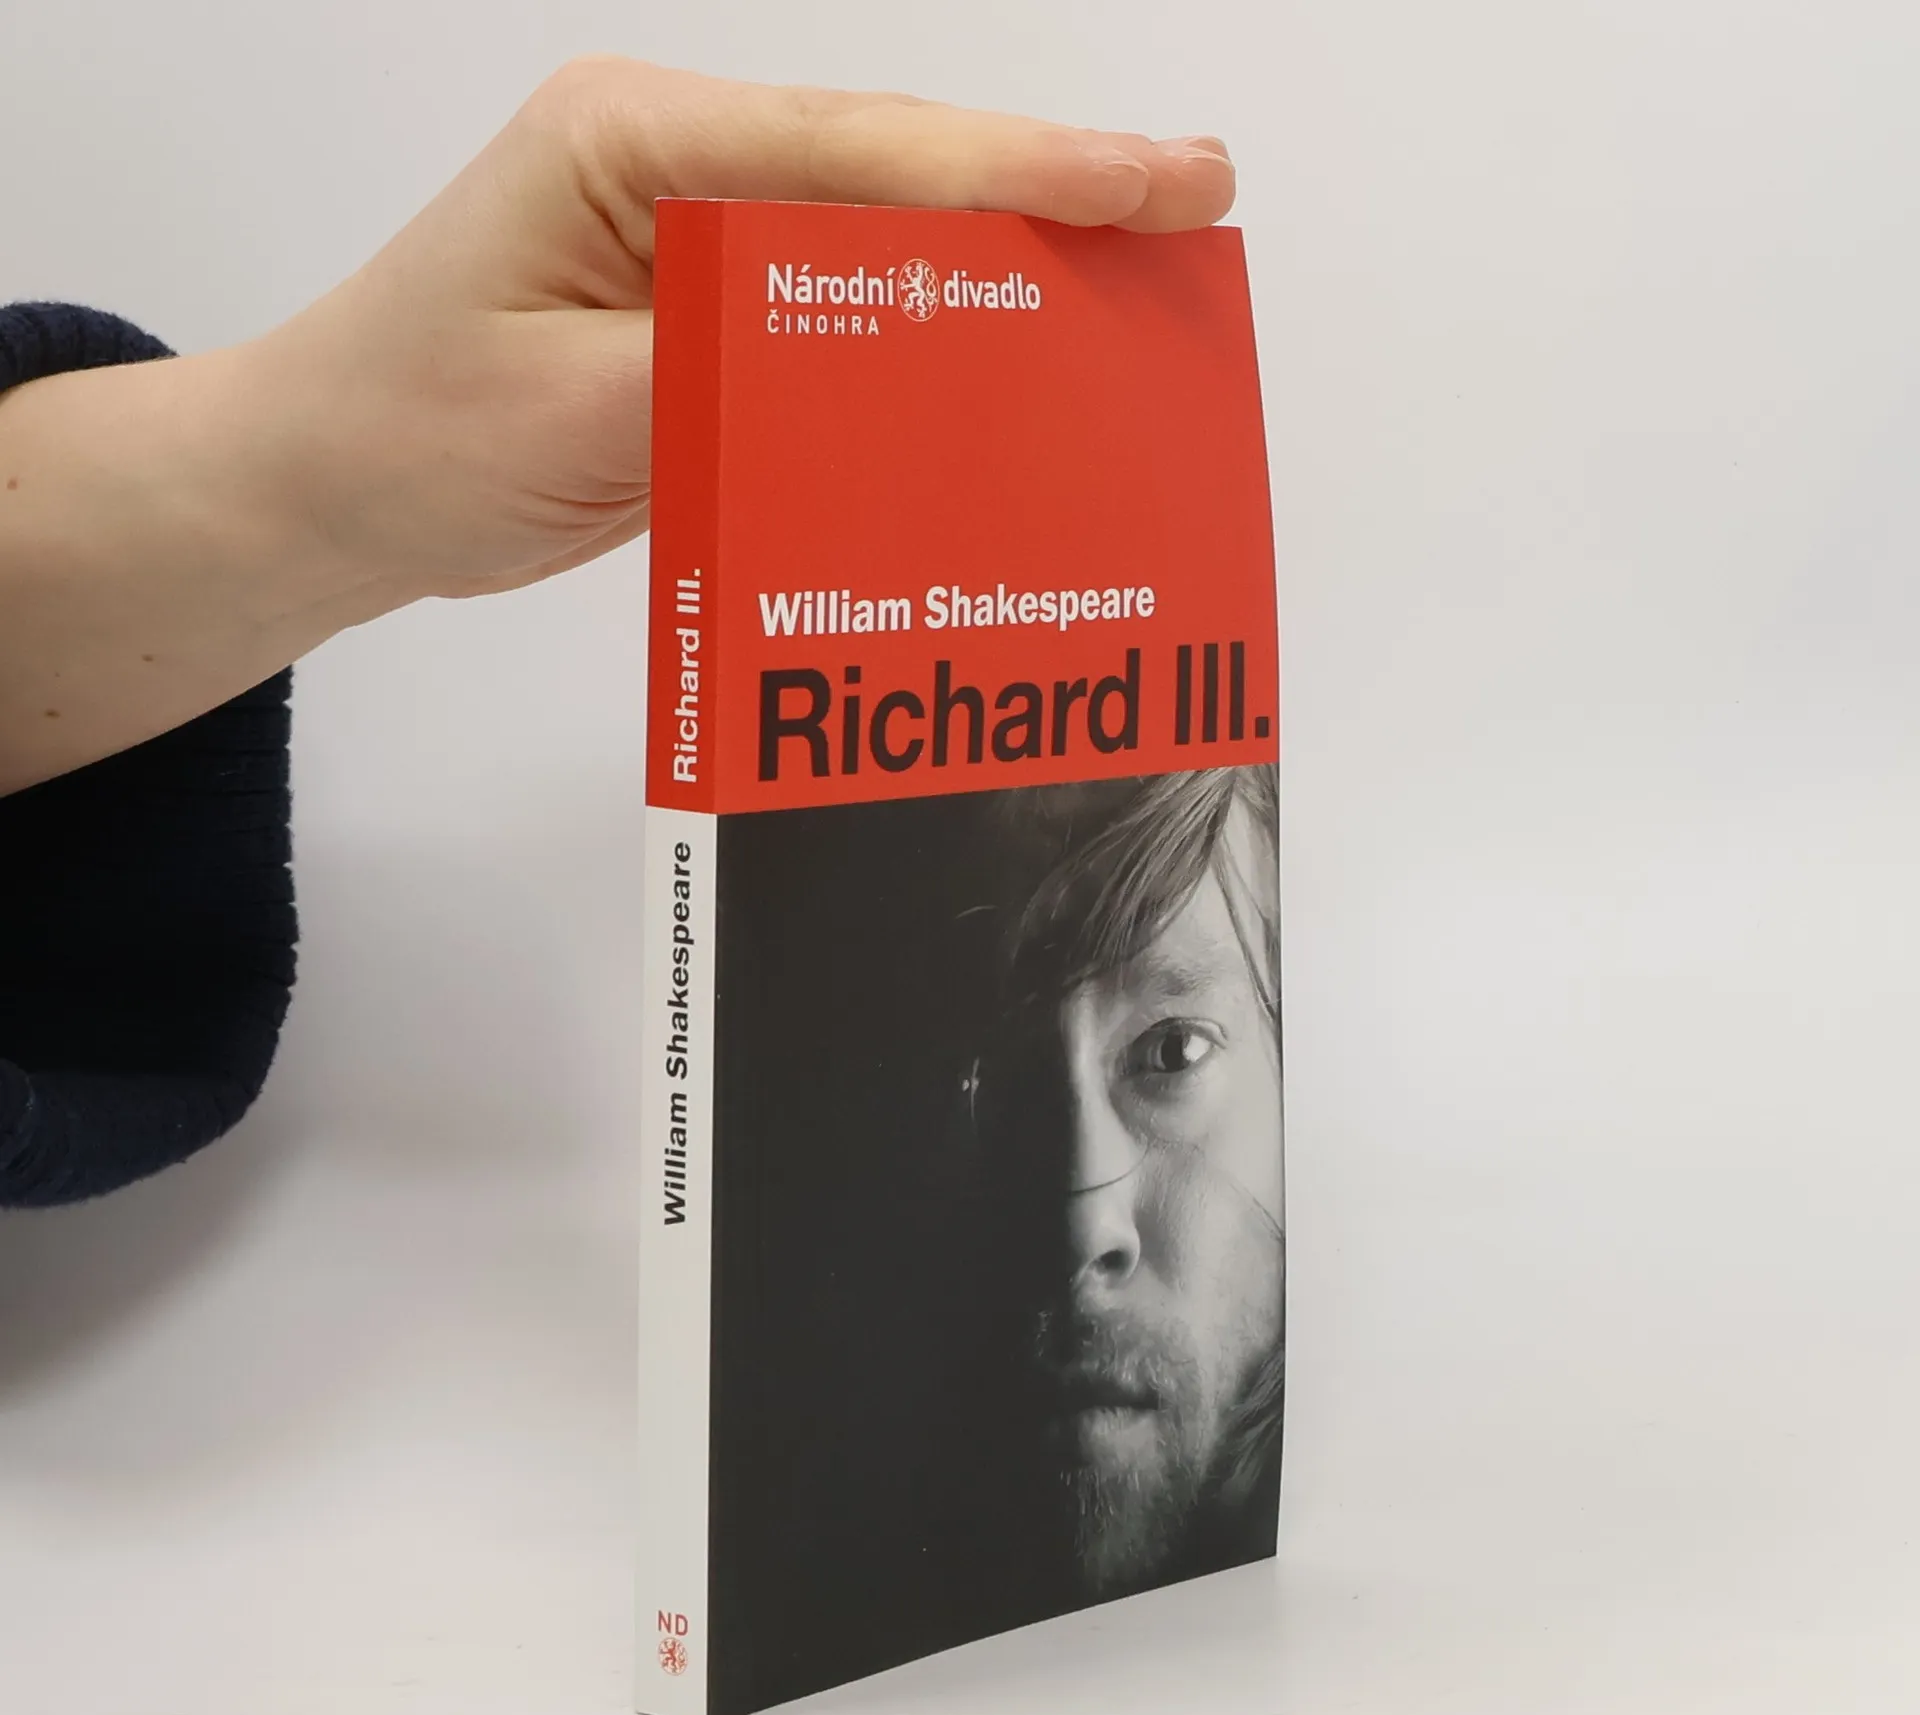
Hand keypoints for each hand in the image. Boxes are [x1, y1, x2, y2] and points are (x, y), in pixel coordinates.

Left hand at [0, 60, 1234, 792]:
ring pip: (886, 248)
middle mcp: (682, 172)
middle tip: (1200, 212)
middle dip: (1050, 197)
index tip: (1158, 185)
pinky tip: (1018, 365)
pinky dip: (937, 344)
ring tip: (1146, 285)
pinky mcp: (711, 324)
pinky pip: (848, 326)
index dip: (1018, 175)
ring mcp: (699, 245)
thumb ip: (734, 383)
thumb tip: (898, 378)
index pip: (860, 155)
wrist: (332, 487)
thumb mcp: (570, 413)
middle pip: (897, 178)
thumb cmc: (411, 431)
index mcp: (638, 144)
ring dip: (1010, 268)